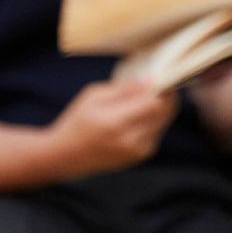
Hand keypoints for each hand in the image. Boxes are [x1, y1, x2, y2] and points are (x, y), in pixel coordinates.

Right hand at [50, 79, 177, 176]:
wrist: (65, 156)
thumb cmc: (76, 121)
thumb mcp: (93, 96)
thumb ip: (123, 89)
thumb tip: (151, 80)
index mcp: (114, 123)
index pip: (154, 103)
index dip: (161, 87)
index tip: (159, 76)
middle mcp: (129, 140)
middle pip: (164, 112)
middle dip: (166, 95)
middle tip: (160, 82)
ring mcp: (137, 151)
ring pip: (164, 120)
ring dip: (160, 106)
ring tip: (146, 96)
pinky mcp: (140, 156)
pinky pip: (157, 131)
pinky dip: (153, 119)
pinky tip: (140, 113)